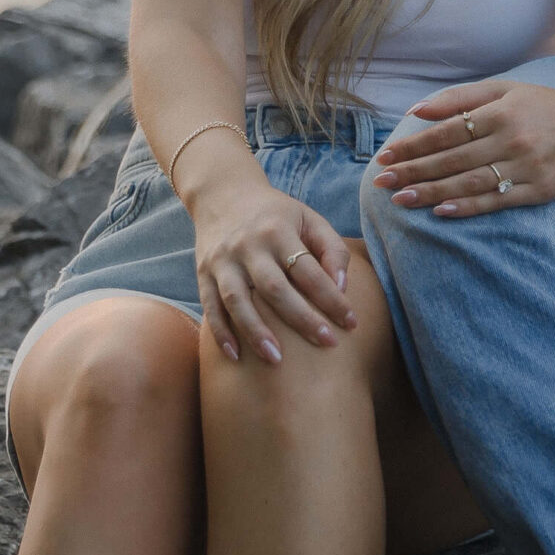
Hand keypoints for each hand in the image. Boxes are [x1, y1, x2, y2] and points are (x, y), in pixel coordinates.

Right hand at [193, 185, 355, 362]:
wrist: (223, 195)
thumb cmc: (276, 214)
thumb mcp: (309, 219)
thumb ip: (331, 249)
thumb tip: (342, 288)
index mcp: (278, 230)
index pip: (309, 270)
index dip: (331, 298)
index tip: (352, 323)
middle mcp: (248, 245)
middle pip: (275, 288)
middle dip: (302, 318)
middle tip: (327, 343)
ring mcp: (222, 261)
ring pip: (237, 300)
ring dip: (256, 331)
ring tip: (277, 360)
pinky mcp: (203, 274)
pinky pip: (210, 306)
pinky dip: (221, 332)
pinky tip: (236, 356)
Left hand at [370, 79, 554, 218]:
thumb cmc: (543, 106)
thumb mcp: (505, 90)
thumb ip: (461, 98)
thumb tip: (417, 110)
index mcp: (501, 112)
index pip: (447, 132)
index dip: (414, 145)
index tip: (386, 157)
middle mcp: (512, 139)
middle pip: (453, 159)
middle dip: (414, 171)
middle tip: (382, 182)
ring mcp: (526, 168)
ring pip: (471, 183)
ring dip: (433, 192)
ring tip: (402, 199)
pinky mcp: (539, 191)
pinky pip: (497, 201)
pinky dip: (468, 207)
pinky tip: (442, 211)